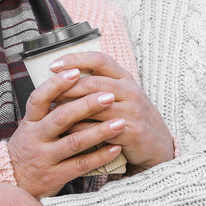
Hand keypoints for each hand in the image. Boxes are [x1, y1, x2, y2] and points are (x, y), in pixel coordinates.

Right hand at [9, 68, 126, 197]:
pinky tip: (116, 148)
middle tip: (109, 96)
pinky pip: (81, 165)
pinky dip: (100, 156)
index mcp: (30, 121)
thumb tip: (72, 78)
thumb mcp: (31, 126)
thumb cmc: (29, 147)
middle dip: (86, 105)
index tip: (75, 71)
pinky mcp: (55, 176)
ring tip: (120, 123)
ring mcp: (45, 158)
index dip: (56, 84)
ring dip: (99, 131)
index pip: (40, 98)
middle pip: (61, 117)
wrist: (13, 183)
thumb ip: (48, 108)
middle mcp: (35, 138)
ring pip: (74, 142)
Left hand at [49, 52, 172, 169]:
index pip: (100, 59)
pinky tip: (67, 131)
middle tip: (47, 92)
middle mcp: (131, 91)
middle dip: (67, 87)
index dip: (76, 59)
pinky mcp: (132, 132)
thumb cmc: (132, 118)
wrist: (158, 147)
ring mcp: (133, 111)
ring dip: (71, 109)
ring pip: (96, 106)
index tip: (53, 65)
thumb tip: (65, 77)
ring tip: (52, 112)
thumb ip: (100, 85)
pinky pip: (101, 129)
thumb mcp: (122, 96)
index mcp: (125, 78)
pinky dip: (82, 129)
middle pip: (94, 83)